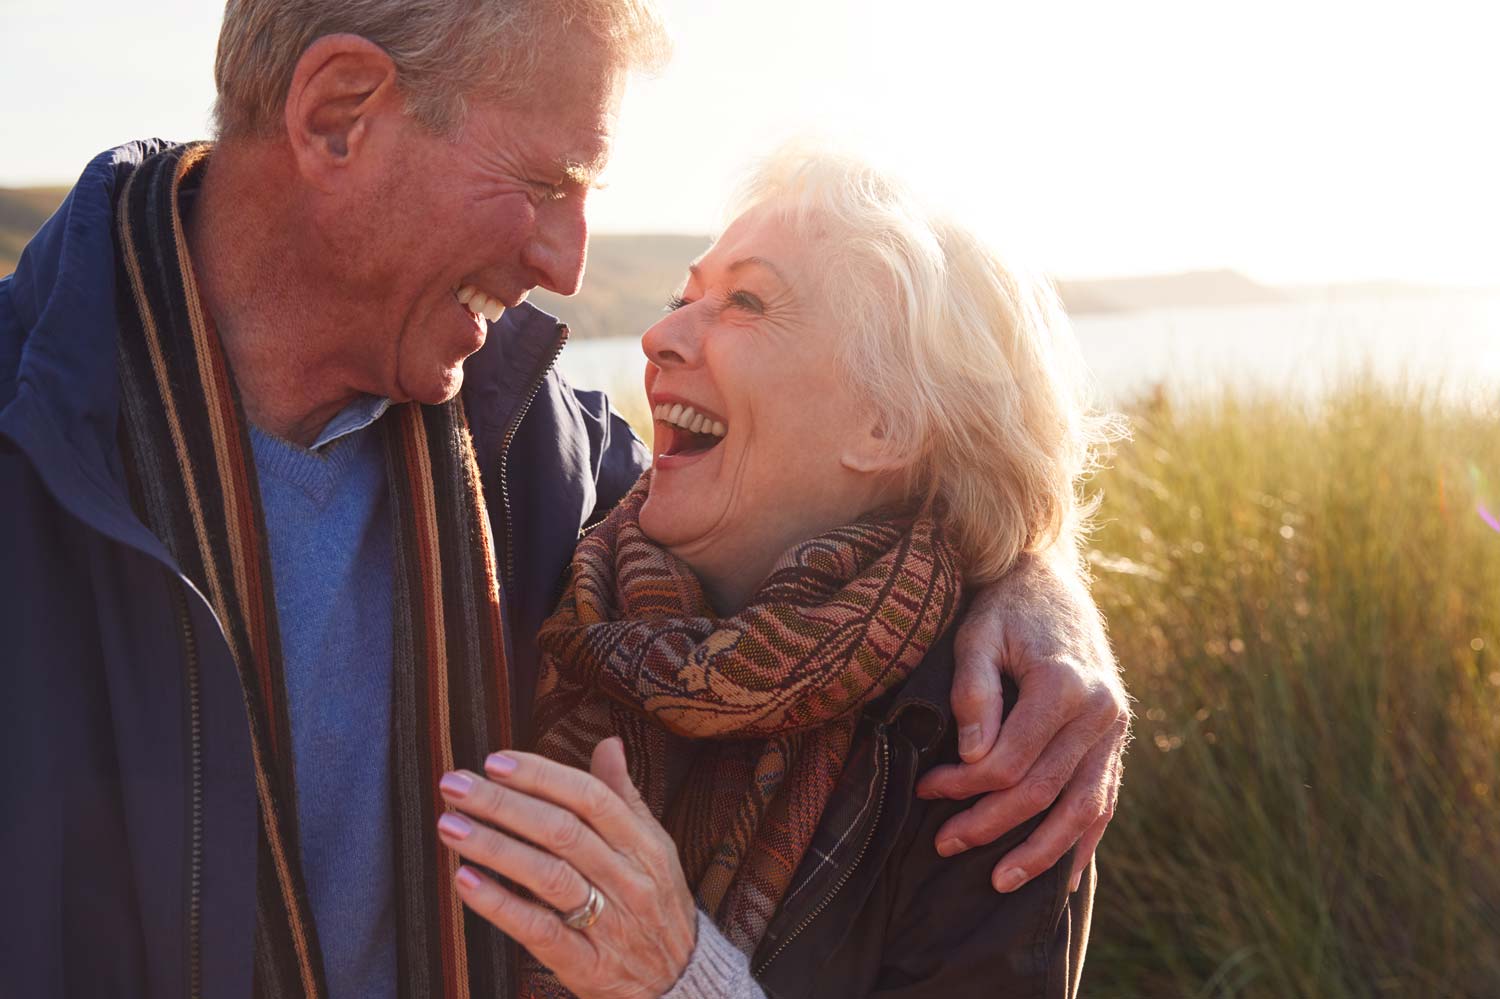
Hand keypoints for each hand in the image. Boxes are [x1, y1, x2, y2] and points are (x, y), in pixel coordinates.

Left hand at [437, 739, 697, 998]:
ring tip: (450, 825)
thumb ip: (624, 797)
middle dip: (503, 804)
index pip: (590, 798)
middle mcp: (627, 880)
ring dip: (494, 847)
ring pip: (547, 876)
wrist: (681, 983)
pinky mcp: (586, 964)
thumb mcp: (653, 848)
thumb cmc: (657, 905)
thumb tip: (608, 743)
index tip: (495, 761)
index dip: (541, 775)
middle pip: (561, 832)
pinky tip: (465, 880)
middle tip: (455, 785)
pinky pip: (538, 930)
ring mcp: (608, 924)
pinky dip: (499, 904)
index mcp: (643, 845)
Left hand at [917, 552, 1131, 892]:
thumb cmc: (1003, 607)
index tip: (926, 790)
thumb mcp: (976, 634)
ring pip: (1083, 807)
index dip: (964, 786)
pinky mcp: (1115, 736)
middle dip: (990, 824)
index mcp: (1064, 685)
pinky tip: (1064, 873)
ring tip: (1001, 881)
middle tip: (944, 844)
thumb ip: (974, 693)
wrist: (1050, 581)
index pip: (1010, 762)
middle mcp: (1099, 711)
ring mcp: (1114, 727)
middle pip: (1043, 790)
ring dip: (1043, 851)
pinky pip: (1105, 797)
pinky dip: (1085, 838)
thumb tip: (974, 758)